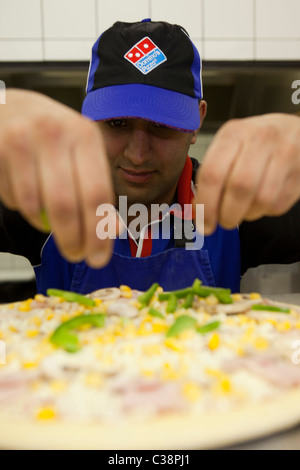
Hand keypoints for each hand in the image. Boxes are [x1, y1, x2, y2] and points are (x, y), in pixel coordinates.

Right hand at [0, 89, 116, 266]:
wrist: (10, 107)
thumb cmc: (51, 137)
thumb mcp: (81, 155)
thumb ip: (97, 190)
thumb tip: (113, 231)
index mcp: (85, 135)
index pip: (97, 194)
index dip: (98, 233)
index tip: (98, 258)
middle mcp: (56, 133)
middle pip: (66, 204)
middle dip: (72, 239)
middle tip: (75, 255)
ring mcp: (24, 139)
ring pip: (35, 205)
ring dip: (43, 225)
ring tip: (48, 221)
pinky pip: (13, 199)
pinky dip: (22, 209)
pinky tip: (27, 196)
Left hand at [195, 113, 299, 233]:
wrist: (293, 130)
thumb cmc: (254, 143)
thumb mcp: (228, 148)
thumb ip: (210, 178)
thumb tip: (197, 213)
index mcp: (234, 133)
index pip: (213, 173)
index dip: (206, 205)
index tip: (204, 224)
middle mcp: (260, 139)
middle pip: (239, 187)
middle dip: (228, 214)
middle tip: (224, 221)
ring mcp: (284, 154)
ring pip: (262, 199)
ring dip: (248, 214)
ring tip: (243, 210)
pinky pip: (278, 205)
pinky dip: (266, 212)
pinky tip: (261, 202)